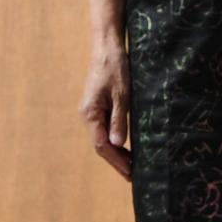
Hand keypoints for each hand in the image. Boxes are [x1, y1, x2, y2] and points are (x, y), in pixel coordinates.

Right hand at [80, 39, 132, 178]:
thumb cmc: (115, 68)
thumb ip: (119, 120)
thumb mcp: (121, 95)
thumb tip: (118, 145)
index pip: (102, 145)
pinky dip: (116, 140)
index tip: (130, 173)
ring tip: (132, 165)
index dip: (116, 161)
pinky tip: (126, 146)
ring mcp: (91, 111)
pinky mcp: (97, 106)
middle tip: (133, 175)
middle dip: (117, 161)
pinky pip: (104, 128)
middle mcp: (87, 115)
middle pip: (101, 145)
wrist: (107, 47)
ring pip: (102, 138)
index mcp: (90, 114)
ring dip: (117, 152)